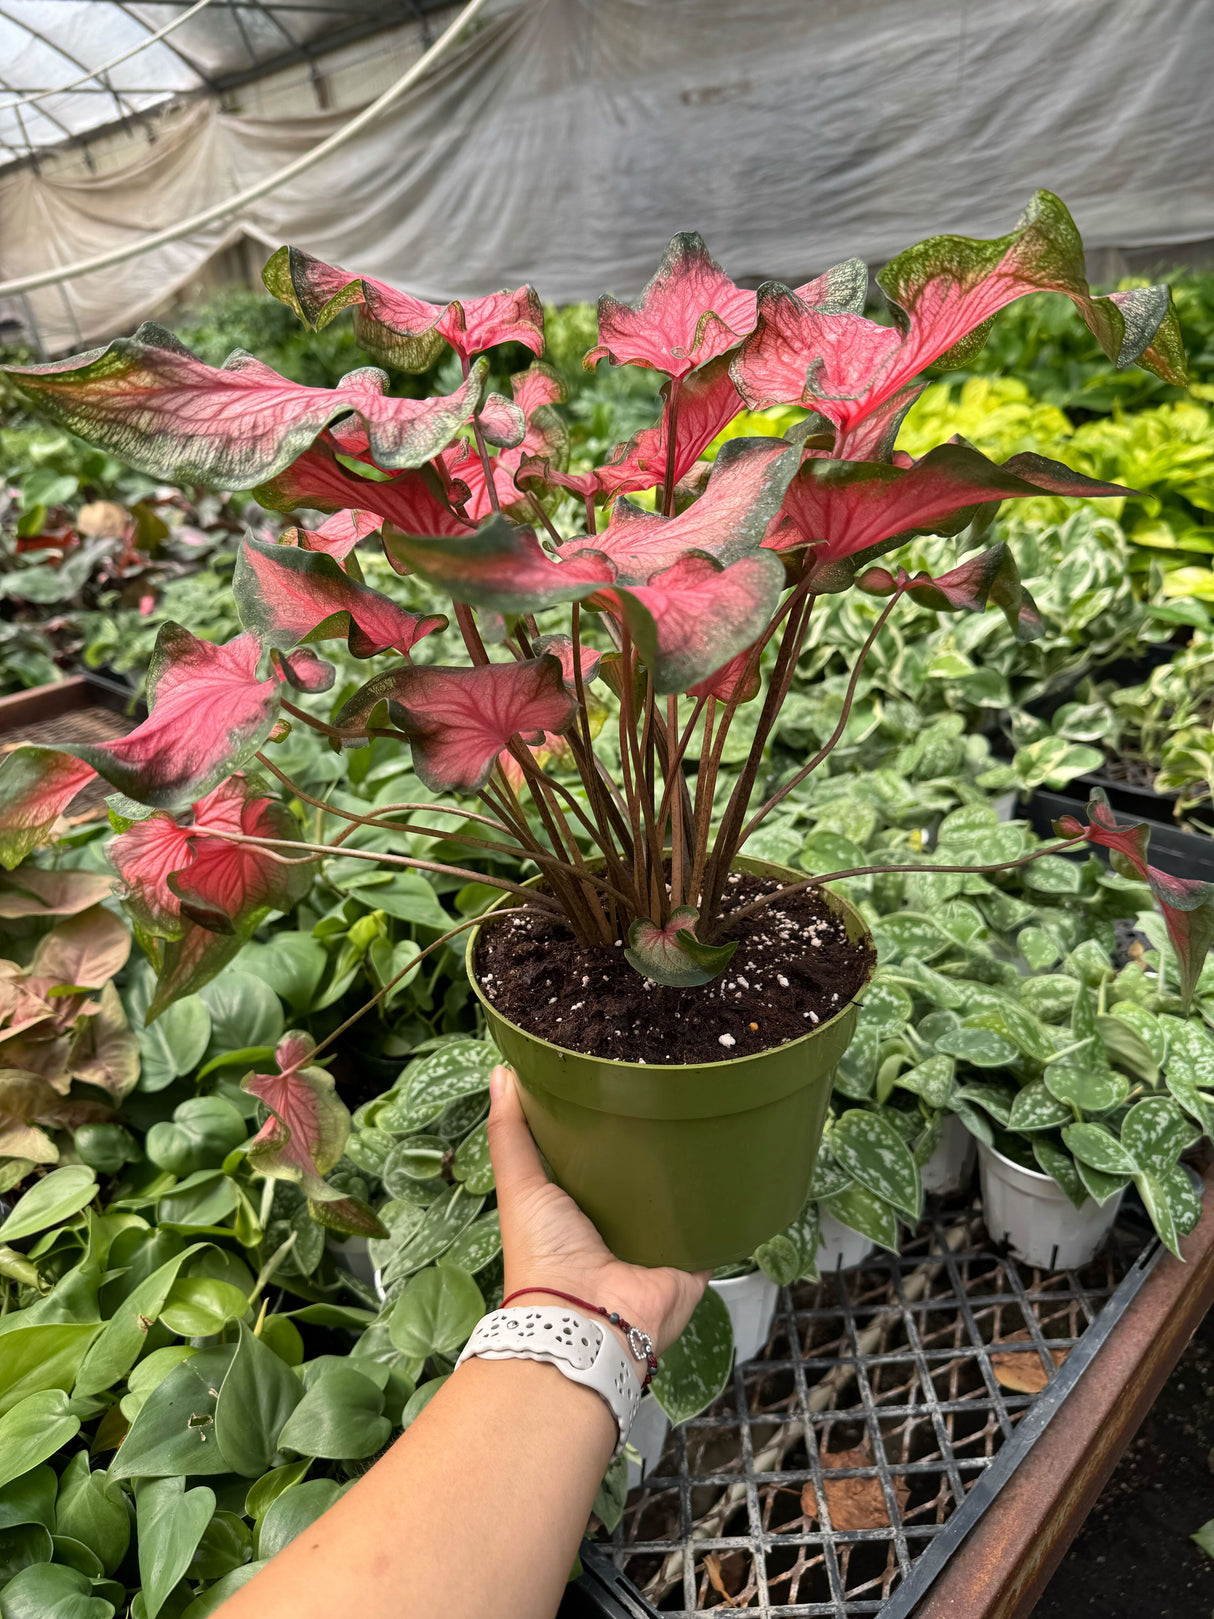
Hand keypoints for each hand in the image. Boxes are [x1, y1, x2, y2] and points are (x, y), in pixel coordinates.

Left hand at [487, 1064, 707, 1357]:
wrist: (586, 1321)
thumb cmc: (543, 1255)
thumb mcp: (522, 1184)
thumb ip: (511, 1133)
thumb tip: (501, 1071)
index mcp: (579, 1207)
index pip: (598, 1154)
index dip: (607, 1120)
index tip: (622, 1074)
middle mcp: (620, 1225)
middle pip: (643, 1174)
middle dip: (655, 1141)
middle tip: (674, 1089)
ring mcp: (659, 1244)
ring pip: (683, 1197)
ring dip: (693, 1169)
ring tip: (712, 1115)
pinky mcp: (692, 1259)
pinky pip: (716, 1227)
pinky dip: (726, 1204)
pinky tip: (740, 1165)